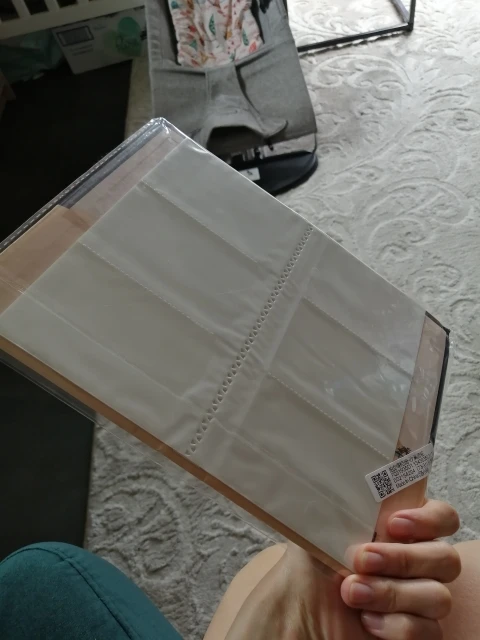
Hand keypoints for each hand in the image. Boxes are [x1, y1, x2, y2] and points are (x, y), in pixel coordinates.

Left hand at [224, 500, 460, 639]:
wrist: (296, 614)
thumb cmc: (311, 564)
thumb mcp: (321, 525)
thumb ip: (338, 499)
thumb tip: (332, 464)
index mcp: (401, 529)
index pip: (443, 517)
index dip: (429, 520)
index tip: (394, 523)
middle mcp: (416, 561)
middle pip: (446, 558)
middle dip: (403, 559)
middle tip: (361, 559)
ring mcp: (419, 598)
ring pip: (439, 597)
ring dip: (392, 593)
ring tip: (351, 592)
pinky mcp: (416, 632)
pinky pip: (430, 632)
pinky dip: (396, 626)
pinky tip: (367, 620)